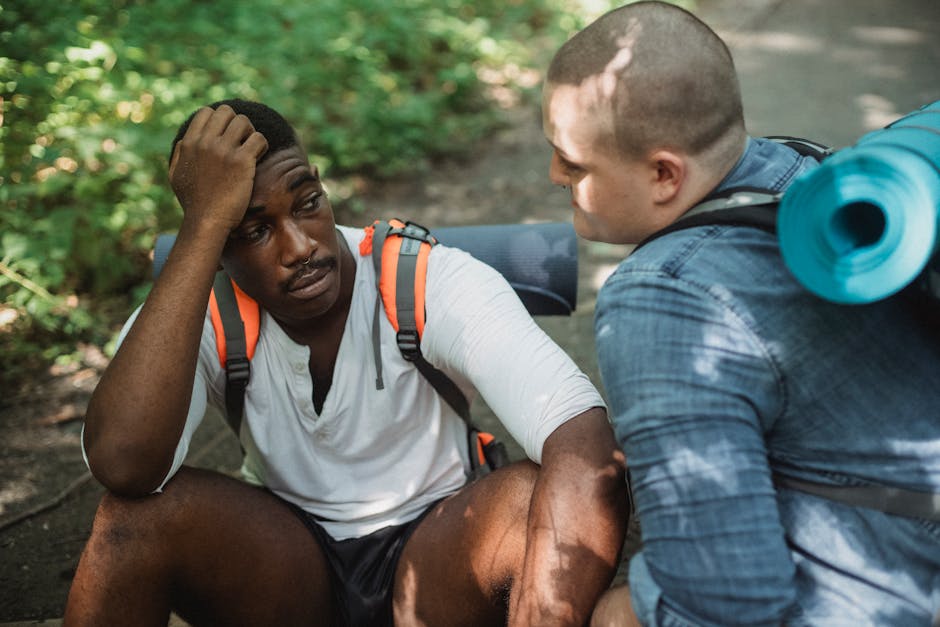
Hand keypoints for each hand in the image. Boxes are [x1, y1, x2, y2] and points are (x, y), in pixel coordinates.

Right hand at [169, 105, 268, 231]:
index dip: (220, 121)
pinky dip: (262, 146)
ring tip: (250, 151)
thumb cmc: (193, 203)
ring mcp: (223, 150)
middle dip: (236, 124)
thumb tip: (185, 141)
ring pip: (243, 121)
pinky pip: (259, 138)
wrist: (206, 221)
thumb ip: (180, 154)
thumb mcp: (176, 175)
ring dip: (250, 133)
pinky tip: (257, 158)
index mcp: (189, 143)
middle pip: (226, 111)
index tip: (226, 137)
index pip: (207, 112)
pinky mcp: (241, 161)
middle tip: (241, 142)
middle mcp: (205, 142)